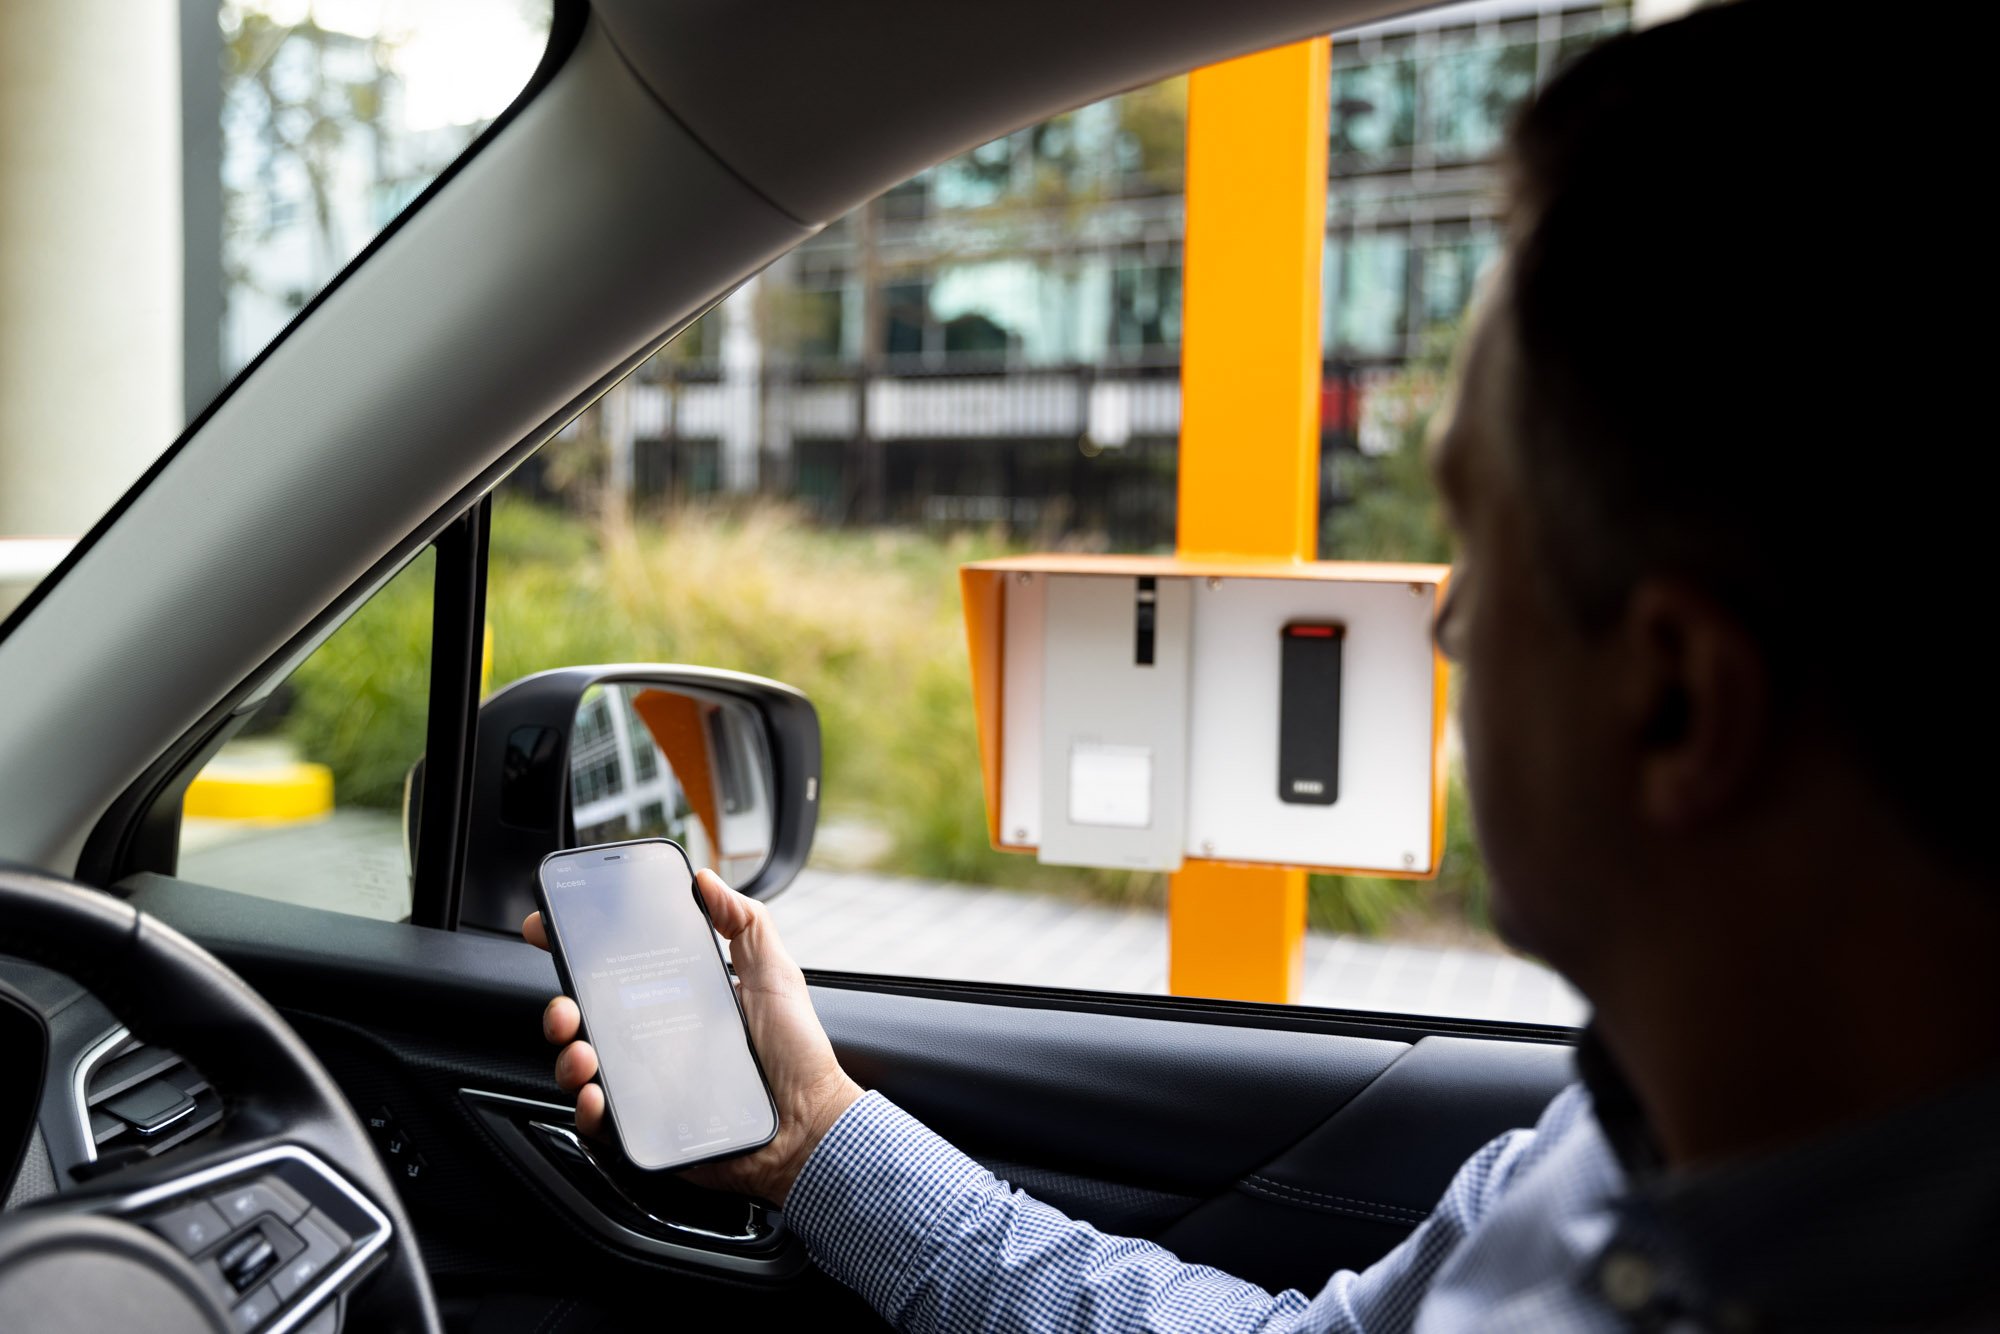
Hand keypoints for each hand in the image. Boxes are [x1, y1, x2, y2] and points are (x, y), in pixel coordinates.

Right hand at [523, 868, 862, 1205]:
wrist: (811, 1125)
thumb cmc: (797, 1053)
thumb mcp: (774, 975)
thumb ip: (745, 922)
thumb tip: (707, 879)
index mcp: (675, 1002)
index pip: (613, 974)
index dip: (577, 952)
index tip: (547, 929)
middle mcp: (653, 1042)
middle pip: (585, 1022)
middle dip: (560, 1010)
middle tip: (567, 1006)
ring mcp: (646, 1087)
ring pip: (582, 1070)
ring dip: (567, 1058)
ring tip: (584, 1052)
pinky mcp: (647, 1129)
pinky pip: (601, 1122)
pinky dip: (588, 1110)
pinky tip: (597, 1096)